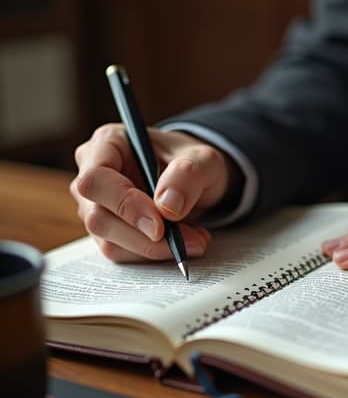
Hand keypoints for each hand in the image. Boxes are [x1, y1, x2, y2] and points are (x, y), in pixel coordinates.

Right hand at [71, 124, 238, 261]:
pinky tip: (183, 242)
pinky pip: (123, 254)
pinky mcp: (108, 231)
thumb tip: (168, 207)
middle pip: (98, 217)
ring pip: (110, 242)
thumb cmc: (193, 162)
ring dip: (156, 249)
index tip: (160, 225)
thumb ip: (188, 176)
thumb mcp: (204, 160)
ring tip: (196, 239)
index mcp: (107, 143)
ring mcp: (95, 206)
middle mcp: (93, 175)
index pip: (95, 179)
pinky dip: (155, 254)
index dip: (124, 204)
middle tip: (189, 240)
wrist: (195, 181)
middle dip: (145, 237)